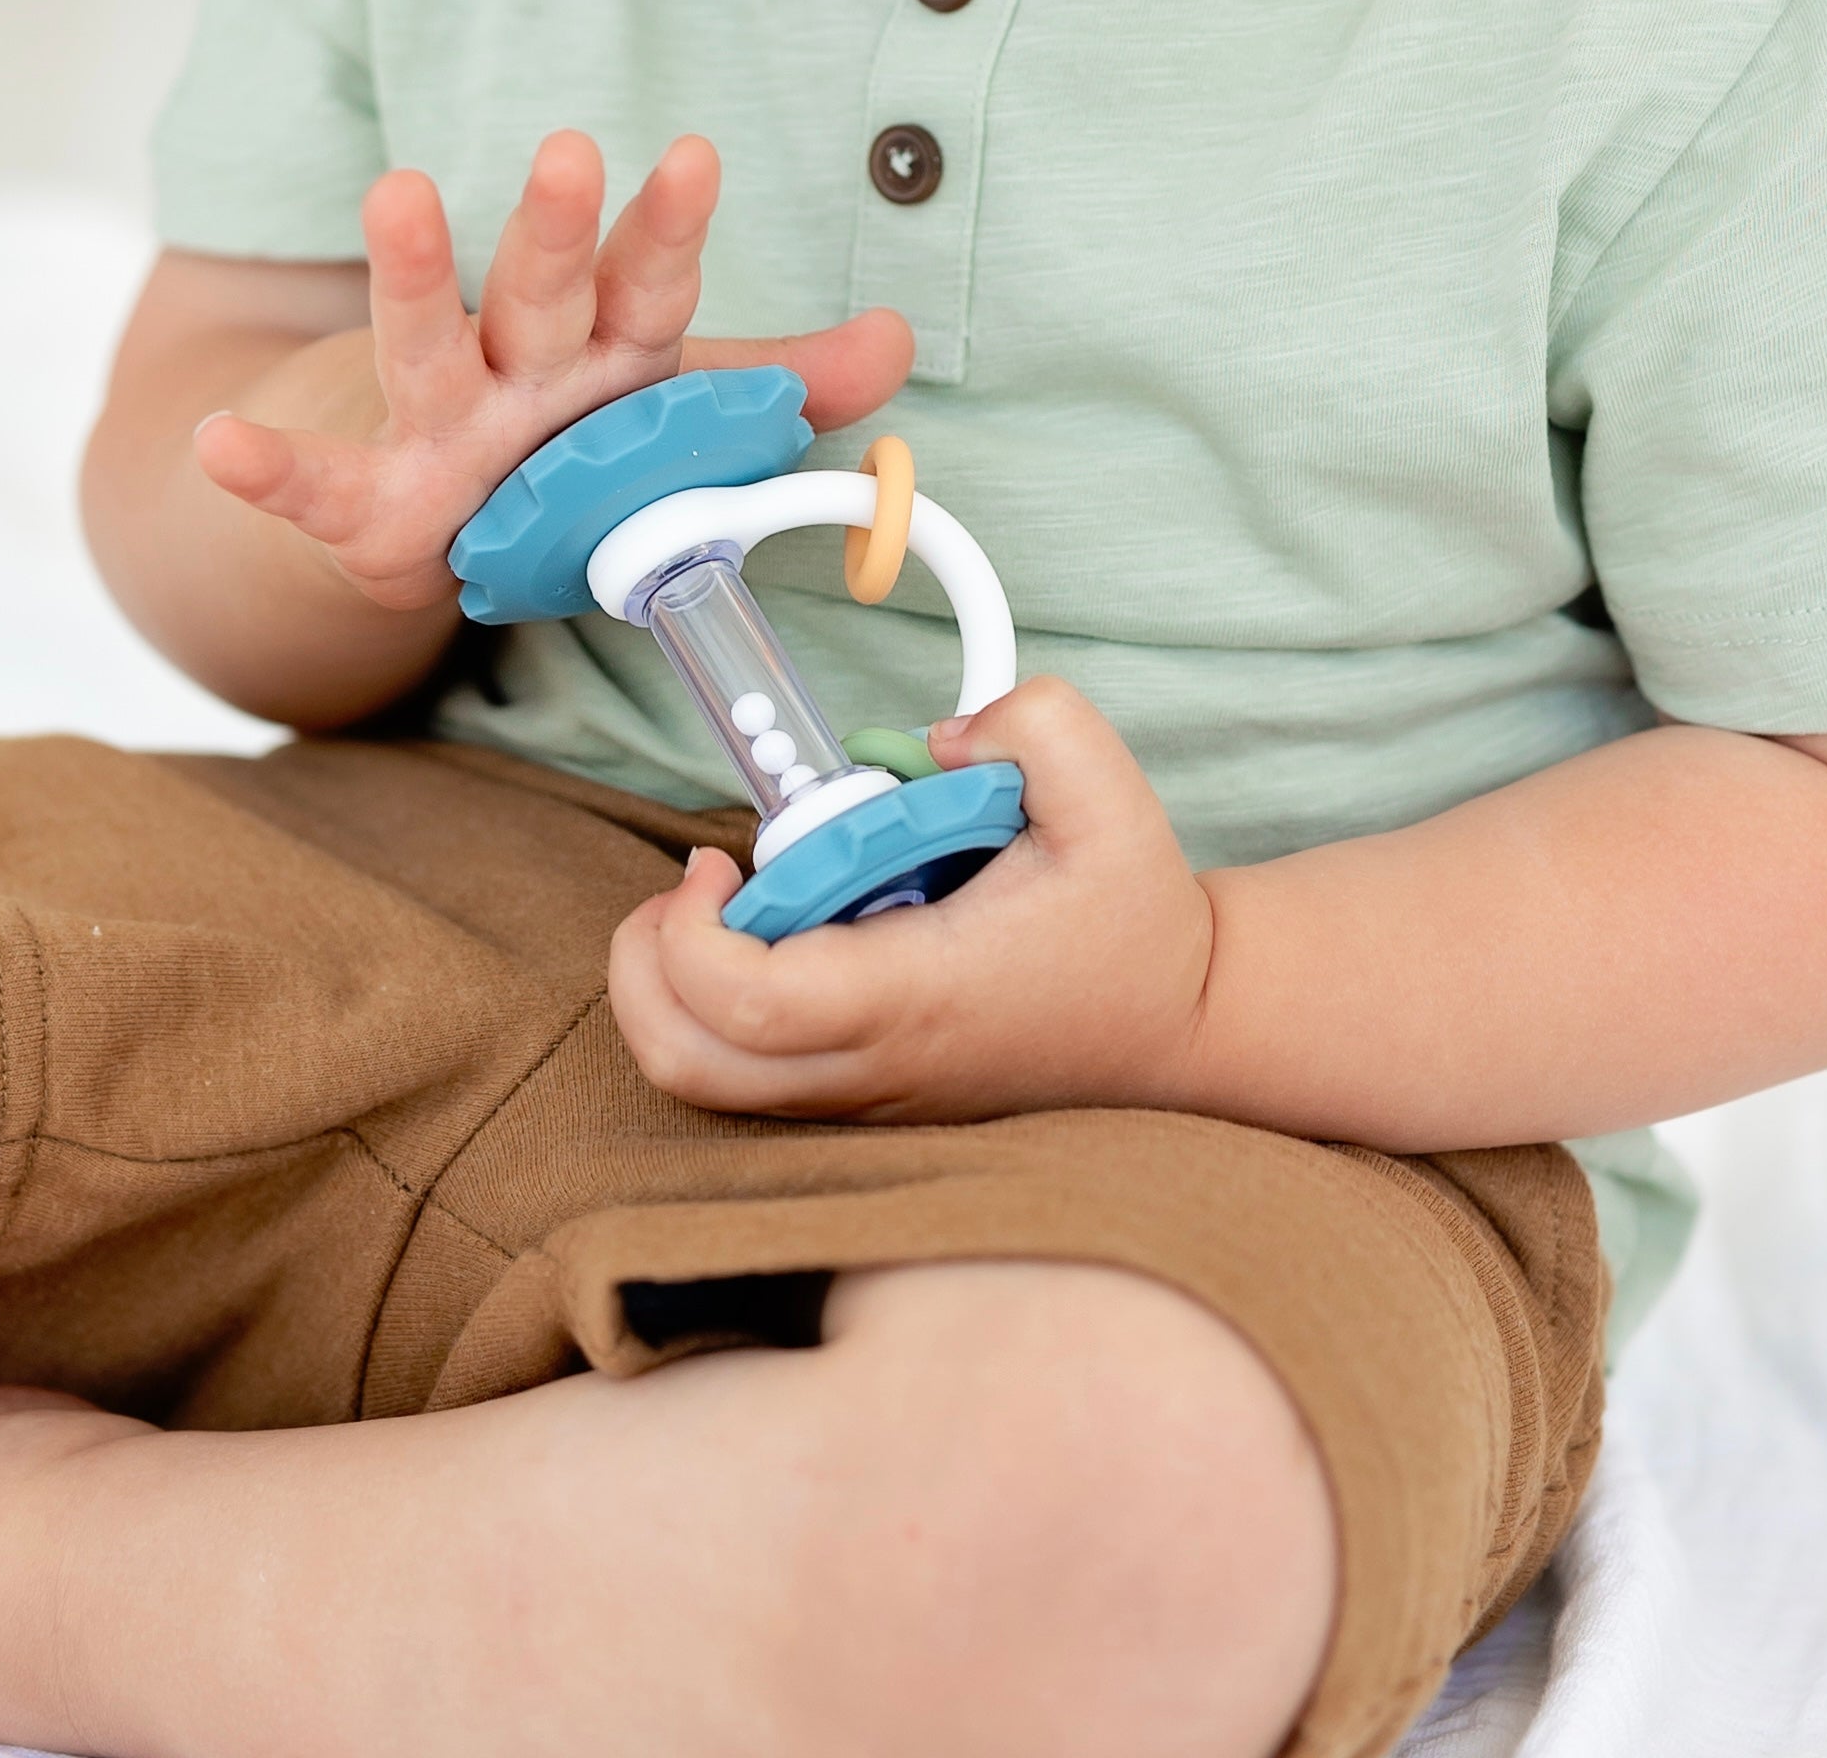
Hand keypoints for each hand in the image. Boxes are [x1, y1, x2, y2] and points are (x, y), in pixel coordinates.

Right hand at [191, 129, 911, 611]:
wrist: (432, 511)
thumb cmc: (565, 441)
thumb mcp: (670, 411)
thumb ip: (771, 384)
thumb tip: (895, 339)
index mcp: (603, 353)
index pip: (647, 286)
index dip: (668, 229)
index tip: (694, 156)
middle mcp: (516, 369)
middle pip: (539, 292)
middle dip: (554, 227)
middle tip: (569, 148)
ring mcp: (434, 425)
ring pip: (425, 344)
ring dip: (412, 272)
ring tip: (397, 192)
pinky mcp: (369, 504)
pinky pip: (314, 487)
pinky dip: (265, 467)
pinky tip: (223, 445)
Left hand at [605, 677, 1219, 1122]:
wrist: (1182, 1031)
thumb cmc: (1135, 921)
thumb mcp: (1110, 793)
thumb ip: (1030, 724)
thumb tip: (933, 739)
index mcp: (918, 995)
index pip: (748, 1004)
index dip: (689, 934)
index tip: (714, 863)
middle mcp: (876, 1065)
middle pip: (690, 1064)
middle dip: (644, 968)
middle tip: (688, 889)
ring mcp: (866, 1098)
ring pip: (705, 1085)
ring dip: (672, 992)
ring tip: (717, 910)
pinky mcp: (867, 1103)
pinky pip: (748, 1082)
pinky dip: (715, 1014)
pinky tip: (774, 936)